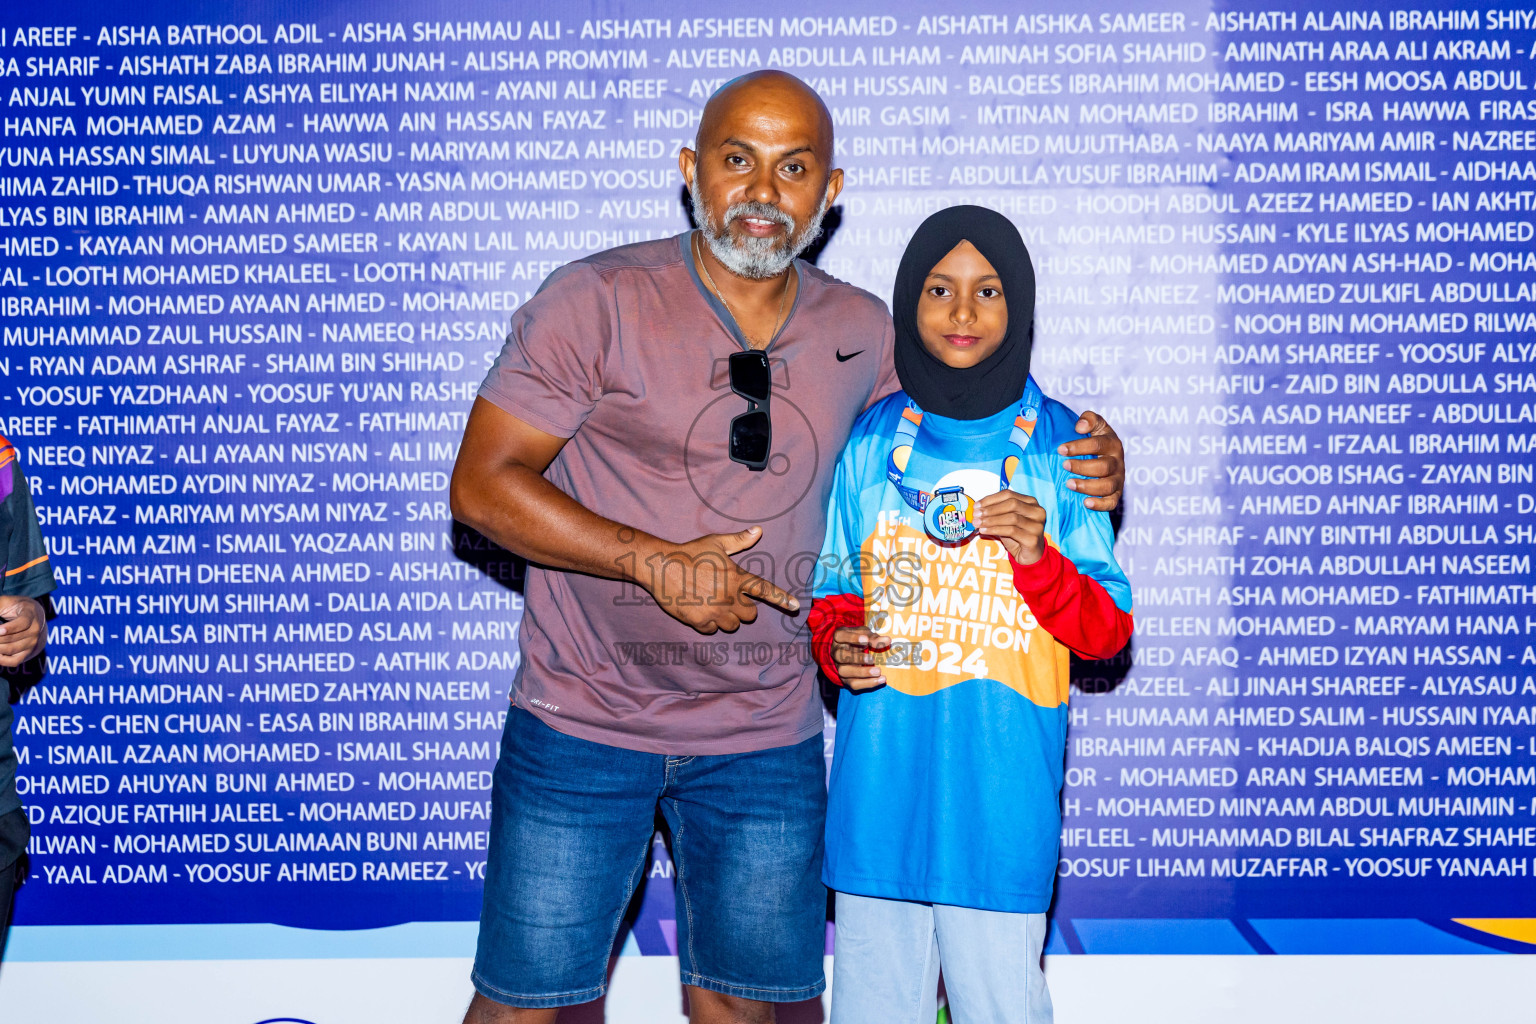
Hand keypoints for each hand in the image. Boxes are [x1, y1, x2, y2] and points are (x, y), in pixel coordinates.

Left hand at [0, 596, 45, 666]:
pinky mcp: (28, 653)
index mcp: (31, 614)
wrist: (36, 618)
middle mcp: (35, 630)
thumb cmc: (16, 608)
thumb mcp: (6, 602)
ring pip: (11, 650)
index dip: (10, 628)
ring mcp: (33, 643)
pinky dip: (1, 660)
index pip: (23, 623)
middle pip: (13, 638)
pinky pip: (14, 661)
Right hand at [642, 526, 798, 634]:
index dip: (782, 598)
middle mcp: (729, 597)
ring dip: (728, 618)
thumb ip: (739, 540)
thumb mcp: (716, 542)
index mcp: (736, 577)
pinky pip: (713, 630)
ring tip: (714, 604)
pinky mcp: (699, 621)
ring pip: (733, 625)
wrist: (662, 567)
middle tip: (729, 598)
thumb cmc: (690, 552)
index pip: (765, 590)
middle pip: (750, 614)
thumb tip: (759, 530)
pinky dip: (710, 624)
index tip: (795, 606)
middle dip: (744, 608)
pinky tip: (701, 612)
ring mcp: (715, 611)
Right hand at [830, 626, 890, 690]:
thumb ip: (874, 638)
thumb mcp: (865, 634)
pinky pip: (853, 684)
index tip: (866, 640)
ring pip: (844, 671)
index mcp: (839, 637)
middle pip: (840, 656)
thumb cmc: (859, 639)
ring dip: (862, 672)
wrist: (853, 652)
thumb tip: (887, 640)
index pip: (840, 636)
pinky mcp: (846, 679)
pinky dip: (867, 683)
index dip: (852, 638)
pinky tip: (880, 680)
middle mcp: (836, 652)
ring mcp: (839, 667)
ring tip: (878, 672)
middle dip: (857, 658)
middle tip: (872, 659)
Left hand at [975, 490, 1046, 564]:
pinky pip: (1011, 531)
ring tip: (977, 523)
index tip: (976, 505)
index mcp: (1031, 502)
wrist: (1028, 556)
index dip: (990, 499)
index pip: (1008, 494)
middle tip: (976, 514)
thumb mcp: (1006, 521)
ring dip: (991, 520)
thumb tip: (977, 509)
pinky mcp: (1033, 538)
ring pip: (1011, 517)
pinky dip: (995, 529)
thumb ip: (996, 512)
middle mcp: (1037, 511)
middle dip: (990, 509)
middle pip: (1011, 504)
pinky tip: (984, 531)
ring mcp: (1037, 525)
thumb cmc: (1016, 536)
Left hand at [1058, 409, 1124, 511]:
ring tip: (1069, 484)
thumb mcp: (1094, 425)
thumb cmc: (1093, 441)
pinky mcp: (1116, 494)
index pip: (1098, 444)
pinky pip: (1111, 502)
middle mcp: (1117, 462)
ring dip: (1088, 486)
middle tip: (1064, 465)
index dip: (1079, 446)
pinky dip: (1100, 504)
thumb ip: (1089, 419)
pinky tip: (1086, 503)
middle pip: (1104, 466)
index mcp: (1112, 443)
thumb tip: (1079, 426)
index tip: (1060, 449)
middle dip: (1082, 467)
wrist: (1102, 457)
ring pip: (1107, 485)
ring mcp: (1118, 479)